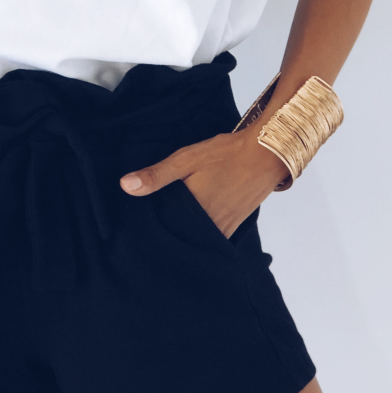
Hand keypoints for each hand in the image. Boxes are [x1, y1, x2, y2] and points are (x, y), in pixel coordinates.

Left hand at [119, 129, 285, 237]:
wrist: (266, 153)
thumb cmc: (226, 154)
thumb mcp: (186, 159)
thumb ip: (156, 175)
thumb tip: (125, 186)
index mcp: (194, 212)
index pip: (164, 232)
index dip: (150, 232)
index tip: (135, 230)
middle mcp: (210, 226)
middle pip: (181, 238)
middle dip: (167, 236)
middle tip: (148, 231)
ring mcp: (225, 228)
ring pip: (198, 239)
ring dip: (185, 235)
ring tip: (168, 228)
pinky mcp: (234, 224)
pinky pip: (213, 236)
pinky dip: (201, 232)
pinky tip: (192, 222)